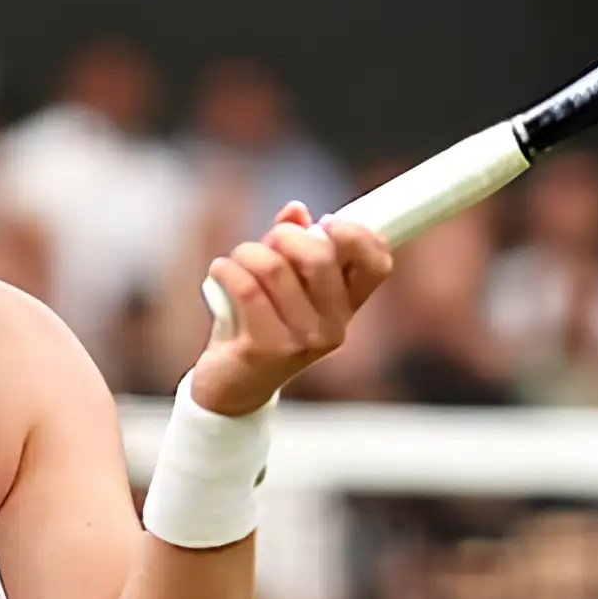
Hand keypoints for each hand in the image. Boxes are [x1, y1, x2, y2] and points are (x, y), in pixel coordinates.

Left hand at [191, 204, 393, 416]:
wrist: (231, 388)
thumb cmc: (258, 328)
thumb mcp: (282, 286)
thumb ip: (293, 246)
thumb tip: (295, 210)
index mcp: (347, 308)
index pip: (377, 262)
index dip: (356, 233)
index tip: (325, 223)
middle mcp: (333, 328)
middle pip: (319, 255)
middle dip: (284, 236)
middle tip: (266, 245)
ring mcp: (301, 342)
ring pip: (274, 268)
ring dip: (246, 253)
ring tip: (236, 262)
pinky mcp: (265, 349)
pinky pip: (245, 288)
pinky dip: (226, 269)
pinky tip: (220, 272)